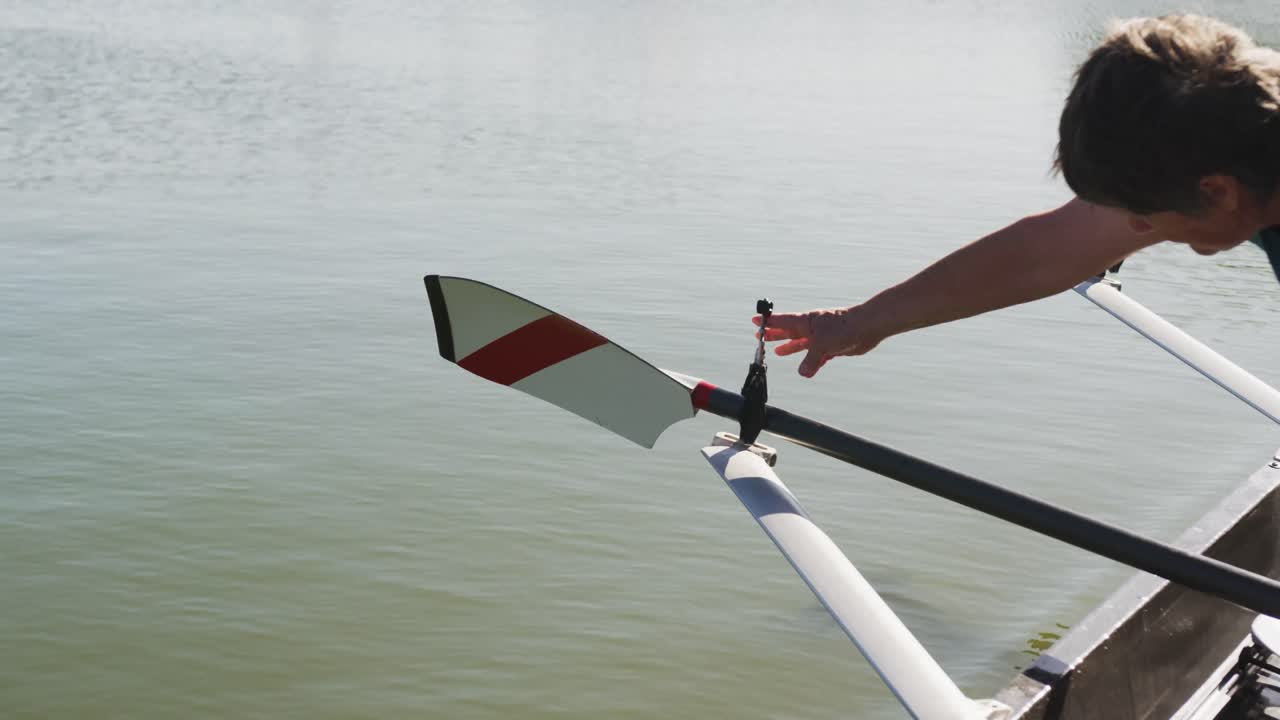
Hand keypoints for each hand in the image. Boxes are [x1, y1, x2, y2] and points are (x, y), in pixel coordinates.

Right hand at [752, 305, 884, 377]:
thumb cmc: (845, 328)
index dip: (769, 322)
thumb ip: (811, 359)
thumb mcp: (823, 344)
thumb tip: (803, 373)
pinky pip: (817, 356)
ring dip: (790, 347)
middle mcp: (812, 329)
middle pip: (789, 332)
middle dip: (776, 335)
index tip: (756, 321)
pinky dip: (811, 362)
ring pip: (802, 344)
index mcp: (806, 322)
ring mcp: (822, 337)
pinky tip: (806, 369)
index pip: (783, 321)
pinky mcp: (833, 347)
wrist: (867, 328)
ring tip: (778, 352)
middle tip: (762, 337)